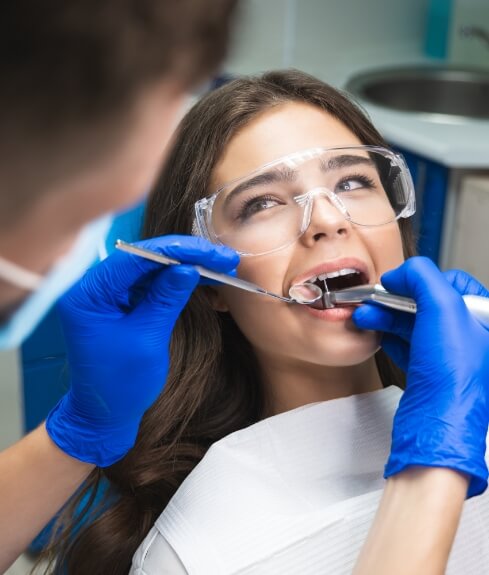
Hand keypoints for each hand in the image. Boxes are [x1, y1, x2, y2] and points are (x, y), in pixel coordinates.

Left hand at [45, 235, 238, 466]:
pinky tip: (201, 276)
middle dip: (185, 256)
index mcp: (89, 293)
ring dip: (185, 266)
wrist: (104, 414)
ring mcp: (108, 294)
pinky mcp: (121, 303)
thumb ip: (166, 299)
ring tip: (219, 265)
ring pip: (151, 268)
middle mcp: (94, 287)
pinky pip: (151, 284)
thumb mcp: (147, 339)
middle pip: (144, 258)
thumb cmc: (120, 384)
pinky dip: (176, 280)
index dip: (176, 251)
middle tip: (222, 258)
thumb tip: (189, 267)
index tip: (210, 252)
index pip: (135, 258)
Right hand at [353, 256, 488, 495]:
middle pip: (429, 303)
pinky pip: (408, 346)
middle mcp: (472, 337)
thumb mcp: (443, 309)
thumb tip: (402, 272)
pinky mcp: (432, 373)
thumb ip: (423, 278)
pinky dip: (391, 338)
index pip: (454, 283)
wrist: (436, 425)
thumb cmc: (453, 378)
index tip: (397, 282)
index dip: (422, 280)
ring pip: (415, 324)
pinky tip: (379, 335)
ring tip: (367, 317)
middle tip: (375, 300)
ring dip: (387, 317)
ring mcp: (451, 356)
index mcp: (485, 320)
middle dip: (397, 300)